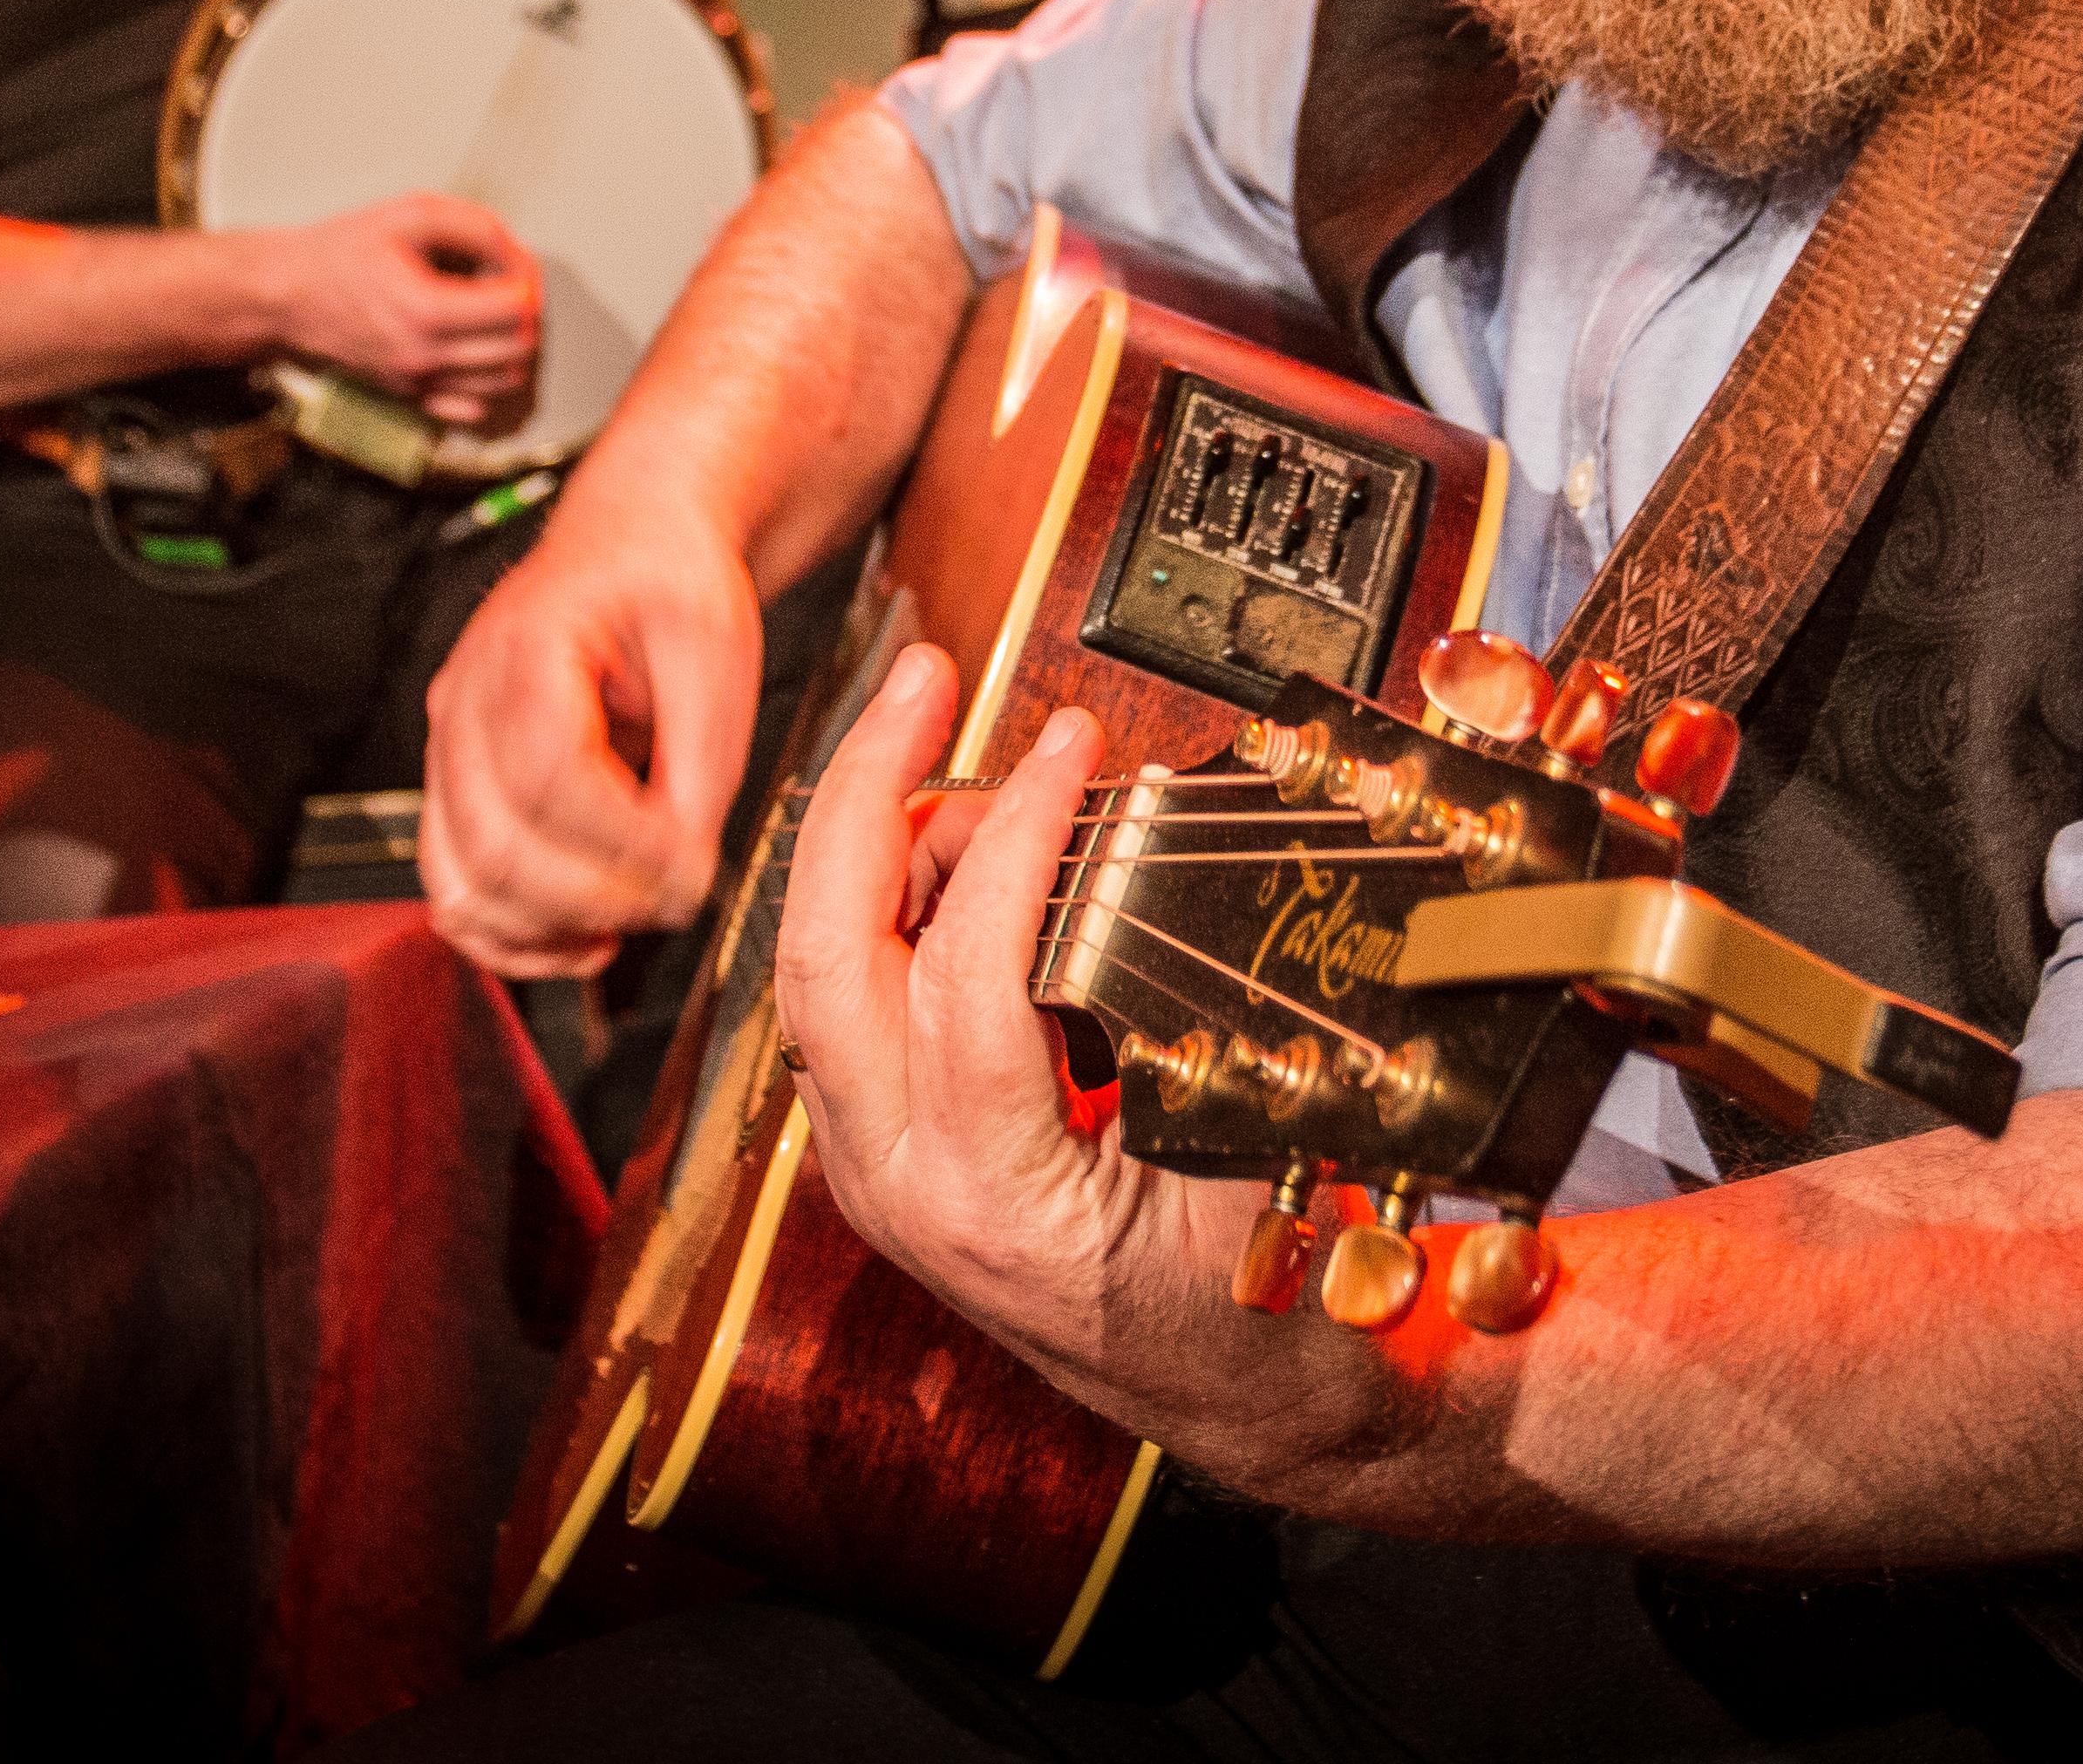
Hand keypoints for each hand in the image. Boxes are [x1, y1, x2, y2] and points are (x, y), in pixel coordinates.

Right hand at [269, 194, 538, 427]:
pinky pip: (473, 407)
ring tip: (490, 312)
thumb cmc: (341, 252)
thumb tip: (519, 255)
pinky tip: (473, 345)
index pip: (515, 309)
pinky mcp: (411, 395)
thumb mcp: (409, 214)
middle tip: (507, 284)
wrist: (288, 295)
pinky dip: (486, 379)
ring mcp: (417, 382)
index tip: (513, 263)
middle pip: (517, 348)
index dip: (526, 280)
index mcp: (425, 310)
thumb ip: (475, 227)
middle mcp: (423, 356)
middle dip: (526, 313)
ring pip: (502, 381)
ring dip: (512, 346)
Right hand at [418, 472, 766, 972]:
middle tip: (675, 898)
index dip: (624, 841)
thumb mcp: (717, 648)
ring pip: (462, 884)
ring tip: (631, 925)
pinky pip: (454, 894)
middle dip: (595, 896)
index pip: (550, 773)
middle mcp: (465, 702)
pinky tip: (581, 941)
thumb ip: (703, 761)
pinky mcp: (457, 793)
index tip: (694, 864)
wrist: (630, 546)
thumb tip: (683, 872)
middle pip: (497, 844)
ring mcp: (448, 751)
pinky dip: (510, 939)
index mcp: (527, 646)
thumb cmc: (670, 584)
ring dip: (550, 931)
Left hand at [770, 650, 1265, 1417]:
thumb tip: (1166, 851)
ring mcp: (875, 1168)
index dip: (1013, 840)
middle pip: (824, 956)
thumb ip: (1199, 1021)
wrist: (1250, 1401)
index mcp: (994, 1202)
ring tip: (971, 764)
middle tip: (924, 681)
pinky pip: (850, 993)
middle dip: (864, 793)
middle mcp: (901, 1187)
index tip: (1071, 746)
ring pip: (820, 965)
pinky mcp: (884, 1145)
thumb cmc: (1262, 1296)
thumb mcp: (1255, 1154)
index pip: (963, 981)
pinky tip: (956, 839)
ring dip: (877, 839)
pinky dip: (889, 896)